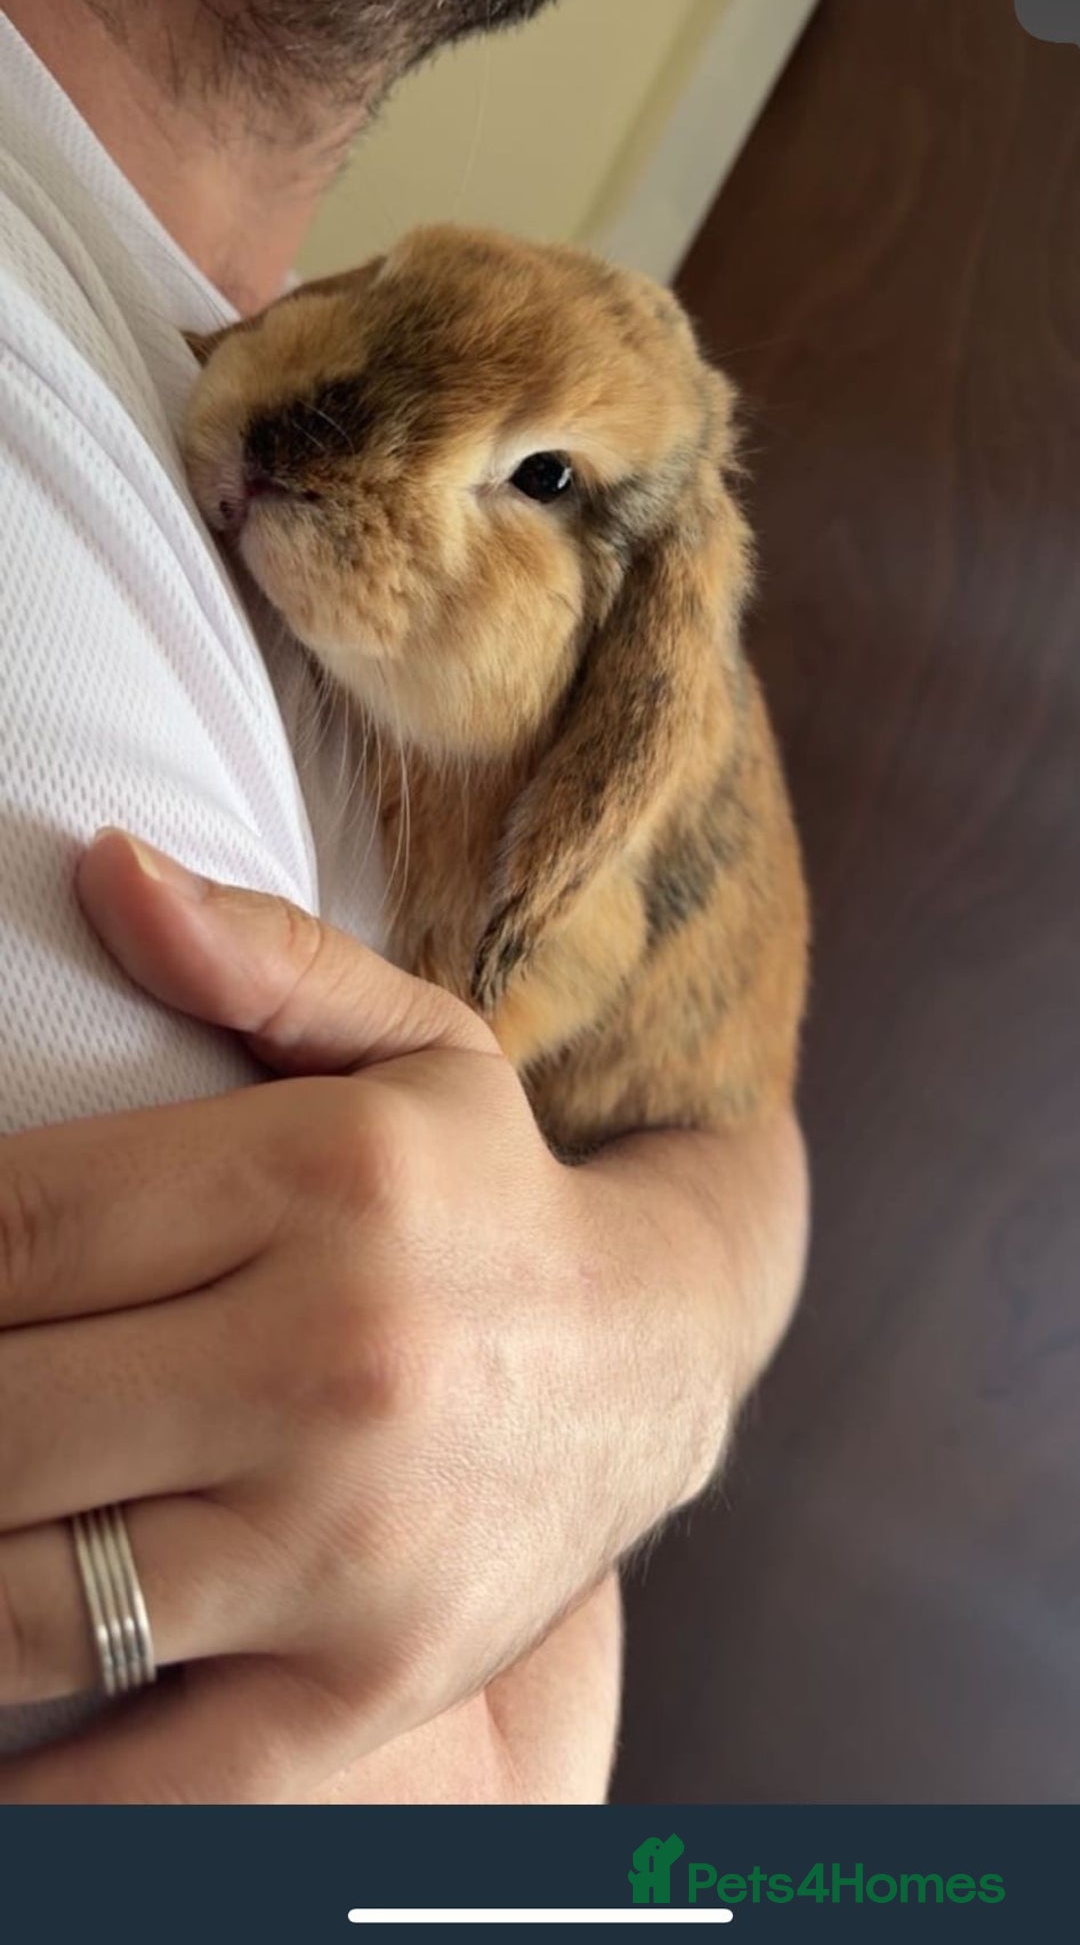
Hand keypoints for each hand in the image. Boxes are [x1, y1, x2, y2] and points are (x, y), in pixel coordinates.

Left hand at [0, 831, 749, 1801]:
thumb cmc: (484, 1187)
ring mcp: (348, 1547)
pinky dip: (20, 1781)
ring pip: (27, 1600)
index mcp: (329, 1182)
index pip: (13, 1229)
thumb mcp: (409, 1040)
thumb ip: (252, 954)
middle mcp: (336, 1363)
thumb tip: (96, 862)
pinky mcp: (361, 1688)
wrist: (656, 1363)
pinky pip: (132, 1777)